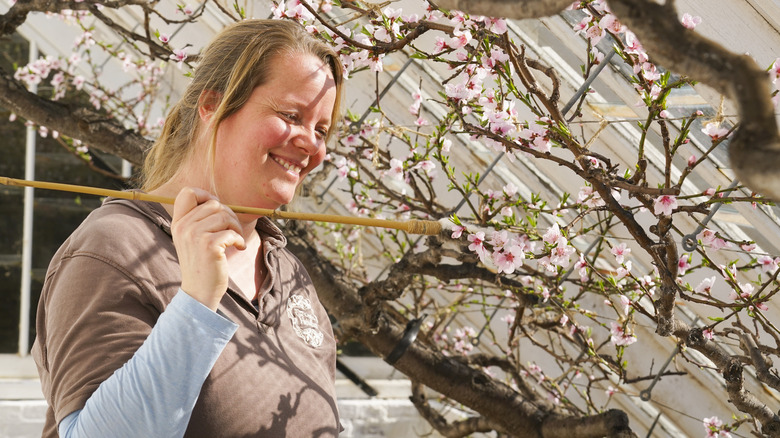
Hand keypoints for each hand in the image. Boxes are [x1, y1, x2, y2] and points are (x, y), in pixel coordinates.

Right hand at [171, 187, 245, 310]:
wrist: (199, 291)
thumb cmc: (202, 263)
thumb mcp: (193, 239)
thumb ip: (199, 220)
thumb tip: (218, 201)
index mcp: (178, 223)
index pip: (188, 192)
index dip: (206, 195)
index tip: (218, 211)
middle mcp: (183, 227)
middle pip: (214, 203)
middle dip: (229, 215)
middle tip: (233, 230)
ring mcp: (194, 236)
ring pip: (224, 216)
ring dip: (236, 227)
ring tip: (236, 239)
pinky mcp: (209, 246)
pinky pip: (231, 232)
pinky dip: (240, 240)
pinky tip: (239, 248)